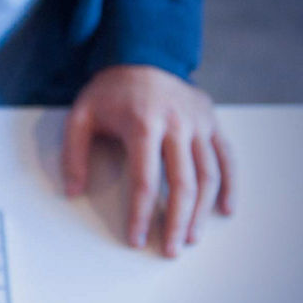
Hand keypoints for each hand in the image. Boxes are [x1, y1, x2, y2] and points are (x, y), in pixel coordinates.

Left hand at [62, 65, 234, 257]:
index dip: (141, 214)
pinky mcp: (212, 121)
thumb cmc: (111, 90)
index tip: (136, 239)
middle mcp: (177, 124)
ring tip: (191, 237)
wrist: (143, 54)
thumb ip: (74, 153)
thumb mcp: (81, 115)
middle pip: (183, 183)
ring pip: (209, 174)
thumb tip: (72, 191)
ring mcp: (199, 122)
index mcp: (143, 123)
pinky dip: (229, 185)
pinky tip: (225, 209)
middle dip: (177, 221)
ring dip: (202, 210)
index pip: (145, 180)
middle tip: (171, 249)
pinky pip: (226, 157)